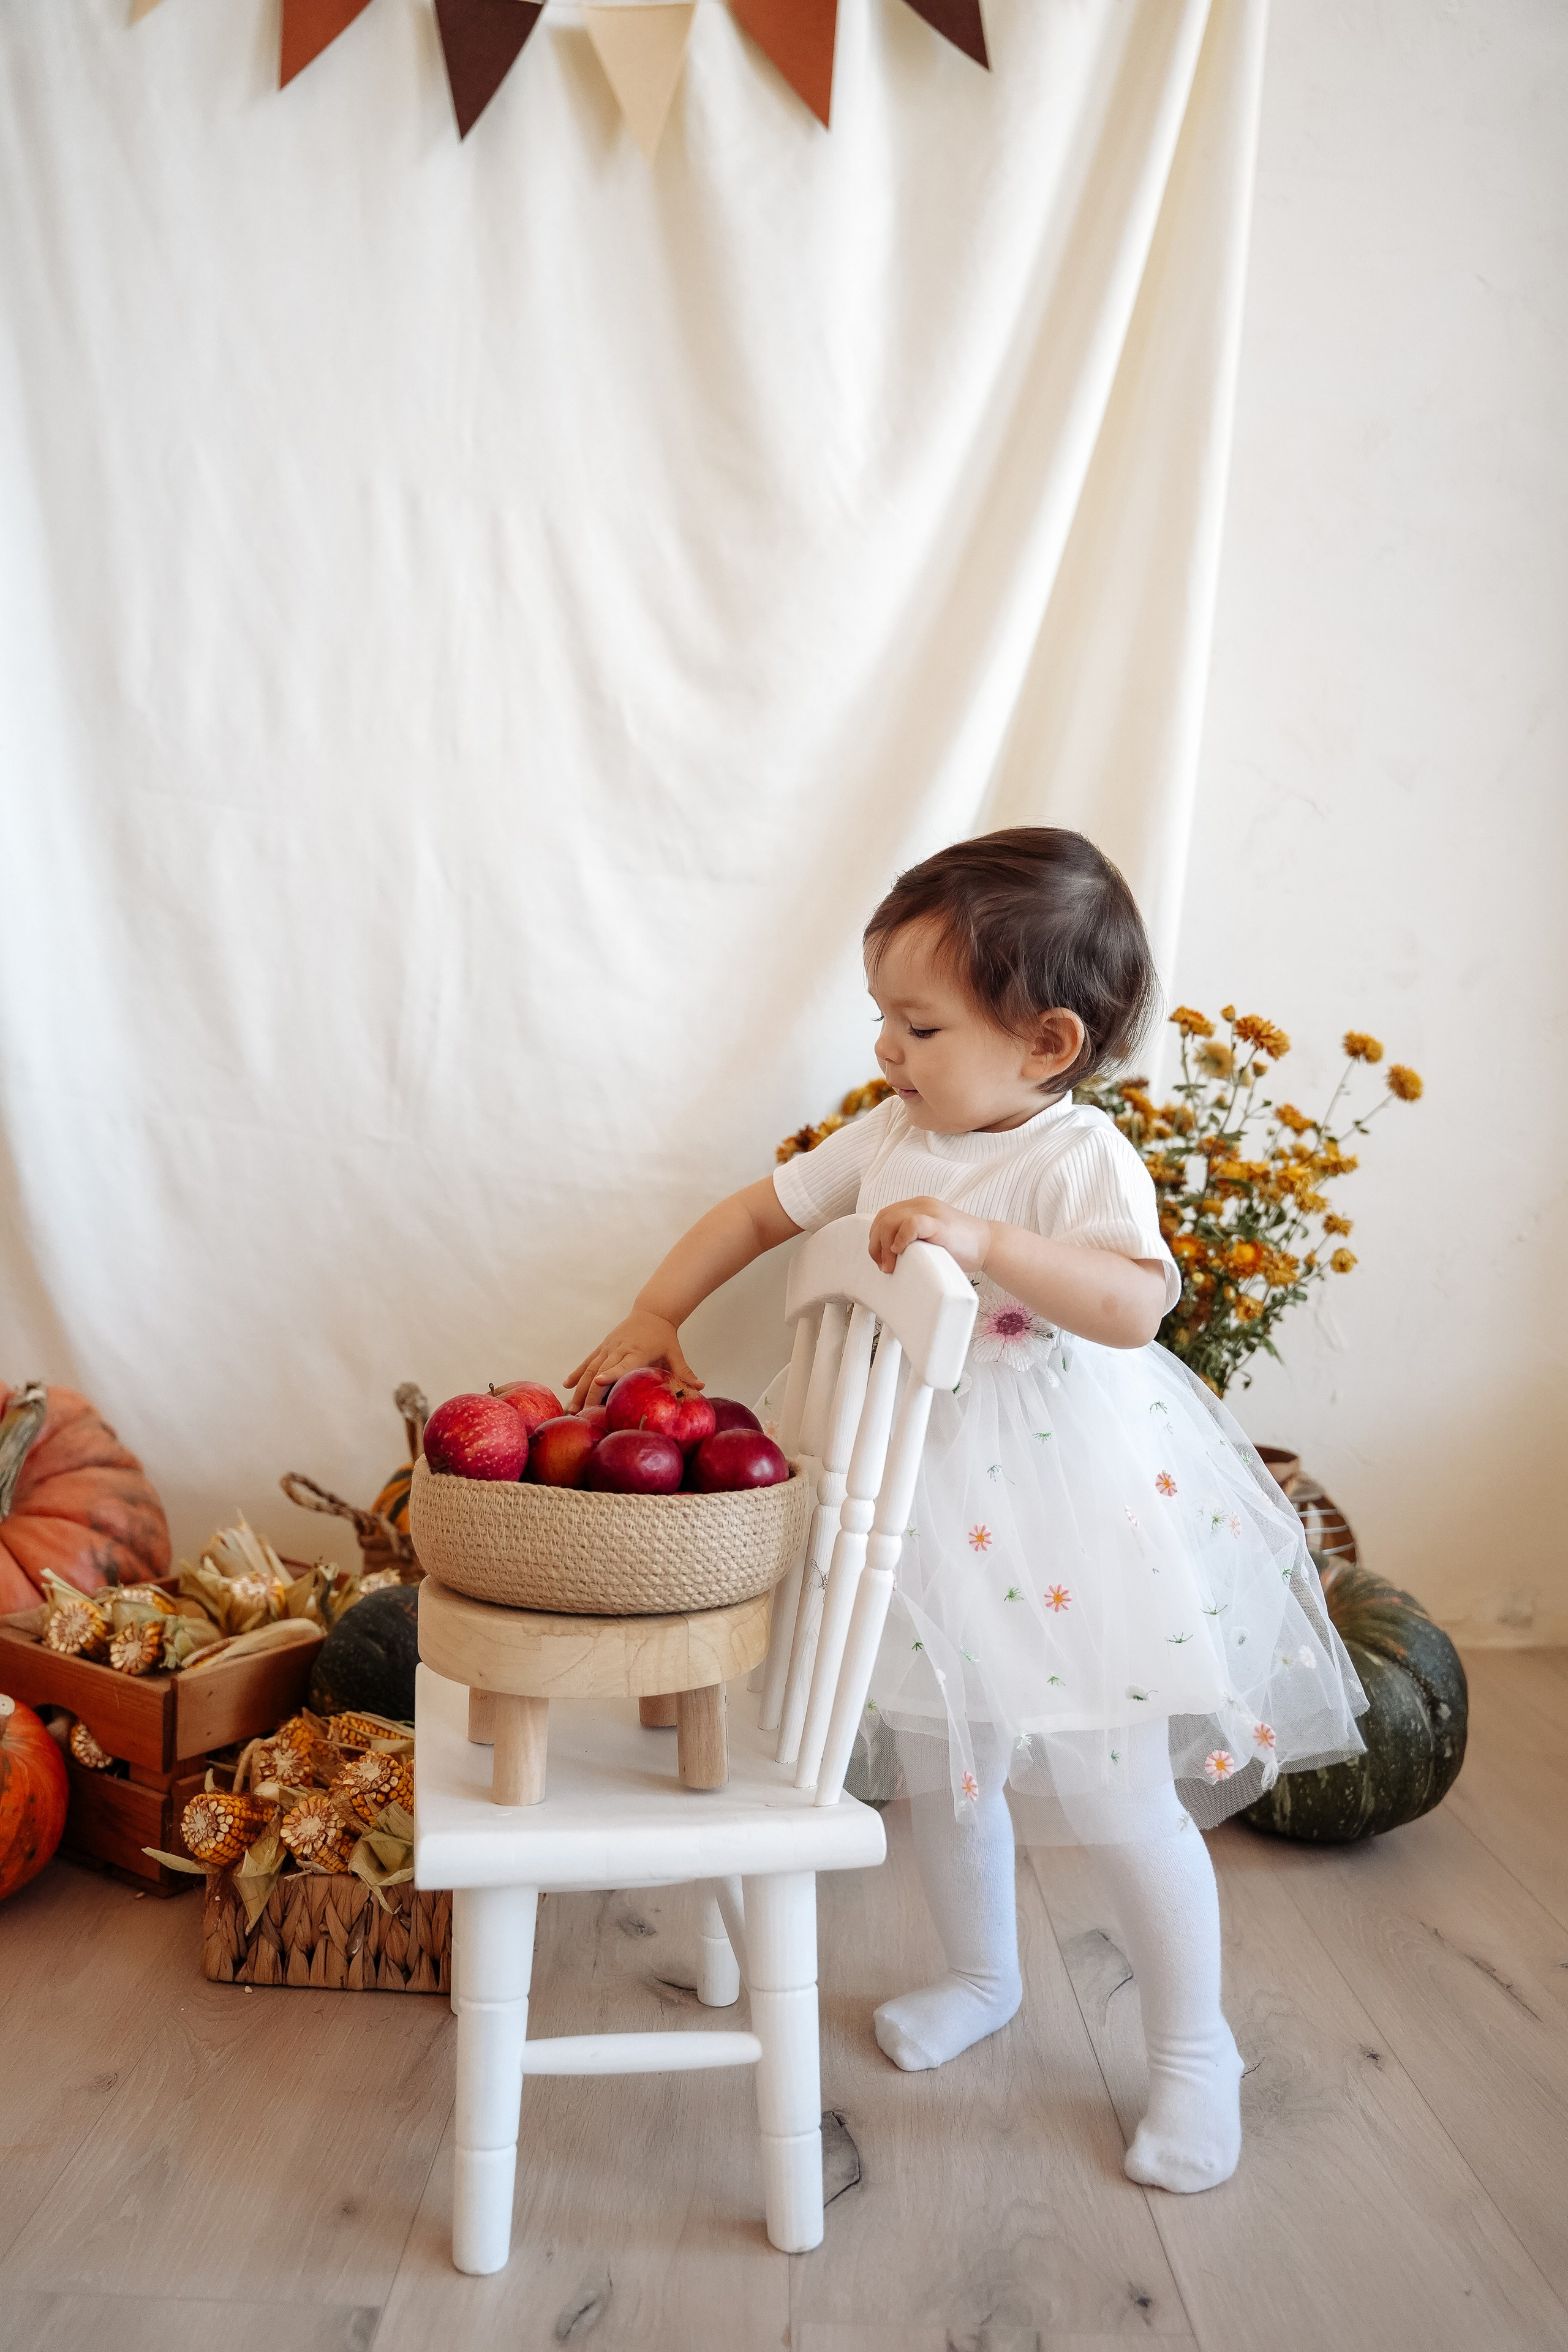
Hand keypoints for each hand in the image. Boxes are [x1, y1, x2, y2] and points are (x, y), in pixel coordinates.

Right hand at [564, 1312, 702, 1409]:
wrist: (652, 1311)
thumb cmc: (664, 1336)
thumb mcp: (675, 1352)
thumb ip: (684, 1371)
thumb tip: (702, 1386)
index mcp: (637, 1351)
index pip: (622, 1365)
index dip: (611, 1374)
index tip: (599, 1383)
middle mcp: (619, 1349)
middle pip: (601, 1372)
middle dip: (590, 1393)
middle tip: (583, 1414)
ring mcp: (608, 1347)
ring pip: (590, 1369)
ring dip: (580, 1389)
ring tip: (572, 1408)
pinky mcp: (603, 1346)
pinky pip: (587, 1361)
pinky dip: (577, 1373)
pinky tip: (567, 1385)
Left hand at [867, 1197, 991, 1276]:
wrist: (990, 1245)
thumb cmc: (960, 1247)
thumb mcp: (929, 1237)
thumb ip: (911, 1237)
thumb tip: (887, 1254)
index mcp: (918, 1206)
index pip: (884, 1216)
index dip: (875, 1238)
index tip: (879, 1259)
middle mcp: (922, 1204)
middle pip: (883, 1218)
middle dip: (876, 1245)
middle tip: (883, 1266)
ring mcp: (931, 1212)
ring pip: (892, 1220)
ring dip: (885, 1246)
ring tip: (891, 1265)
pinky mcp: (940, 1224)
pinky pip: (912, 1223)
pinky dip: (901, 1238)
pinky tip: (902, 1251)